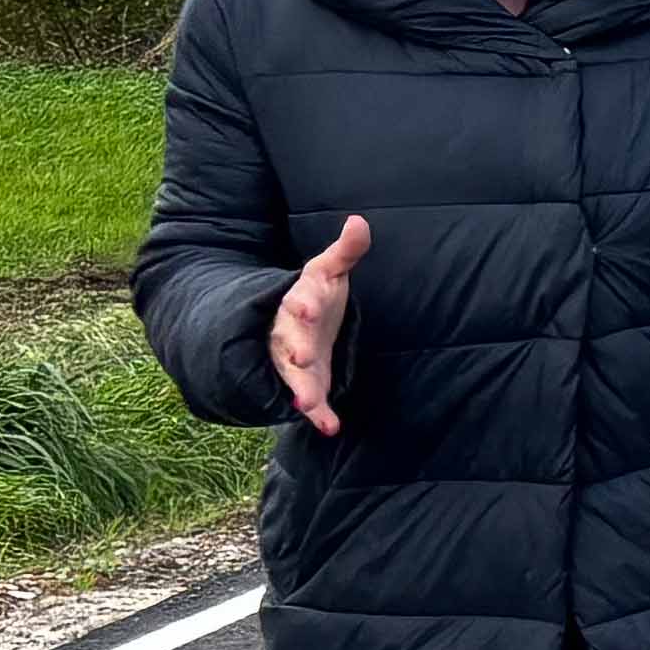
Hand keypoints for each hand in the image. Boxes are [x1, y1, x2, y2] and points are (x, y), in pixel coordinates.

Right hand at [267, 213, 369, 435]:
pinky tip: (331, 427)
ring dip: (301, 389)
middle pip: (290, 340)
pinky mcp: (304, 380)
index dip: (303, 305)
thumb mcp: (328, 271)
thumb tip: (359, 221)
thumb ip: (346, 251)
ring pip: (292, 375)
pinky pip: (309, 399)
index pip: (299, 301)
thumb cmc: (317, 294)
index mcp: (299, 302)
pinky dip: (320, 414)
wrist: (294, 322)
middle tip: (300, 357)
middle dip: (295, 348)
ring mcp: (292, 359)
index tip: (307, 308)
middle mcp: (289, 332)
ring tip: (308, 404)